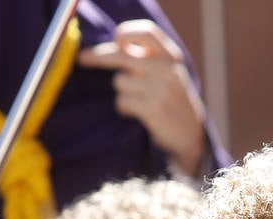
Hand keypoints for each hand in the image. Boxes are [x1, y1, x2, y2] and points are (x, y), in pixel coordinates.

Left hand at [79, 19, 206, 175]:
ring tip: (138, 100)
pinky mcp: (154, 109)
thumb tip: (110, 49)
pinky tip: (136, 112)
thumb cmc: (170, 98)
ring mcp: (161, 89)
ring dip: (122, 92)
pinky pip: (122, 101)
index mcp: (171, 56)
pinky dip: (124, 108)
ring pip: (119, 82)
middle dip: (99, 57)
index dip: (127, 33)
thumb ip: (145, 57)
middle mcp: (168, 69)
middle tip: (83, 58)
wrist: (190, 132)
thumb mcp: (167, 72)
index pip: (146, 32)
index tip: (116, 41)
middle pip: (123, 56)